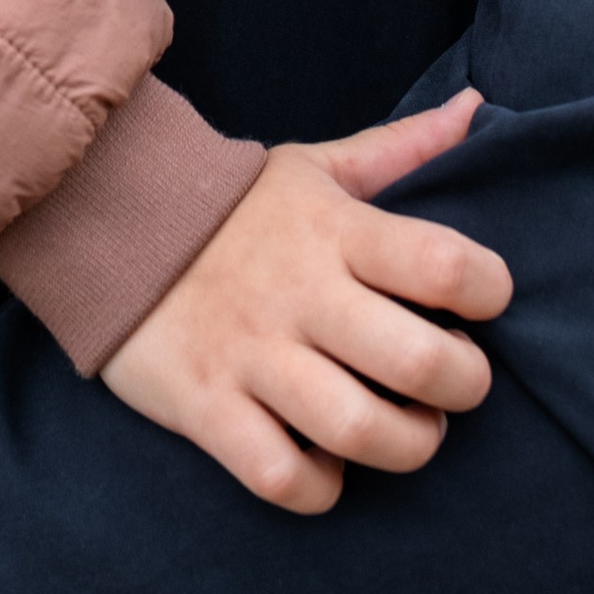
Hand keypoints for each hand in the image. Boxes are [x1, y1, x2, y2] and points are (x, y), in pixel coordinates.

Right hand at [102, 90, 510, 514]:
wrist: (103, 220)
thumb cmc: (233, 206)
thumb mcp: (314, 166)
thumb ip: (399, 147)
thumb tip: (477, 107)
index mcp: (337, 231)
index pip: (448, 264)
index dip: (489, 290)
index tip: (480, 301)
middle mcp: (302, 294)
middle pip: (422, 364)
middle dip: (465, 385)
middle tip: (453, 379)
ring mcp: (252, 355)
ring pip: (362, 432)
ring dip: (408, 444)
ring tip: (407, 427)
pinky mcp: (206, 407)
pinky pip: (283, 477)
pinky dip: (321, 486)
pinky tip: (327, 460)